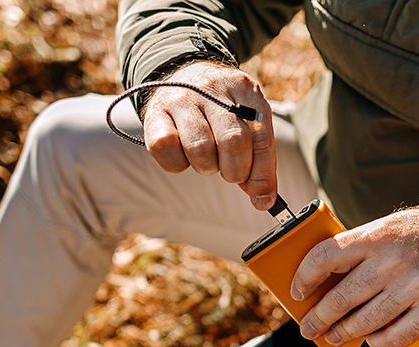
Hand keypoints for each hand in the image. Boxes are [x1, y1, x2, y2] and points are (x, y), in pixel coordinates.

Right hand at [141, 60, 277, 209]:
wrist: (183, 73)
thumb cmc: (221, 109)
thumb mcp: (246, 121)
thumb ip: (258, 157)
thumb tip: (262, 198)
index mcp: (246, 90)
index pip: (262, 138)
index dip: (263, 174)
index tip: (262, 199)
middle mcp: (214, 88)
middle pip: (233, 142)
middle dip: (235, 170)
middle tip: (230, 171)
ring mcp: (182, 98)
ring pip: (201, 149)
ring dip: (206, 166)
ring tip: (207, 157)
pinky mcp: (155, 112)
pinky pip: (166, 149)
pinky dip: (177, 163)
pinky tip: (183, 154)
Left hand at [292, 206, 418, 346]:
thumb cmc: (415, 236)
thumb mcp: (384, 229)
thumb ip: (357, 251)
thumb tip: (321, 284)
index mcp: (375, 236)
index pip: (325, 257)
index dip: (304, 277)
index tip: (296, 292)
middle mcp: (392, 261)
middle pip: (342, 298)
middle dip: (319, 318)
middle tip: (309, 328)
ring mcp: (414, 286)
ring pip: (366, 322)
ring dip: (344, 333)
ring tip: (334, 337)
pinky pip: (397, 336)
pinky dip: (379, 343)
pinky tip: (370, 342)